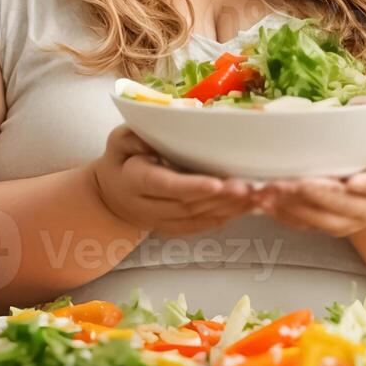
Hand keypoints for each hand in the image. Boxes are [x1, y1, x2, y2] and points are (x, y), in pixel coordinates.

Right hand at [88, 126, 255, 234]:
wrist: (111, 195)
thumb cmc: (120, 159)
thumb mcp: (118, 141)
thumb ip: (132, 137)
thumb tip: (151, 139)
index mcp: (134, 181)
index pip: (164, 185)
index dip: (191, 186)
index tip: (216, 182)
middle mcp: (147, 207)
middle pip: (187, 205)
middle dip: (219, 197)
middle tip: (248, 186)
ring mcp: (161, 221)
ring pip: (197, 218)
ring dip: (227, 208)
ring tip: (254, 195)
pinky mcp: (173, 228)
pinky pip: (200, 226)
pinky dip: (223, 217)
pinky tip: (244, 207)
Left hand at [254, 145, 365, 236]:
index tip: (352, 182)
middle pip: (344, 204)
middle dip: (317, 194)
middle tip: (294, 182)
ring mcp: (348, 223)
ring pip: (320, 219)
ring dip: (293, 206)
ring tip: (271, 191)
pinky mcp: (326, 228)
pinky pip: (304, 225)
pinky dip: (283, 214)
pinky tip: (265, 203)